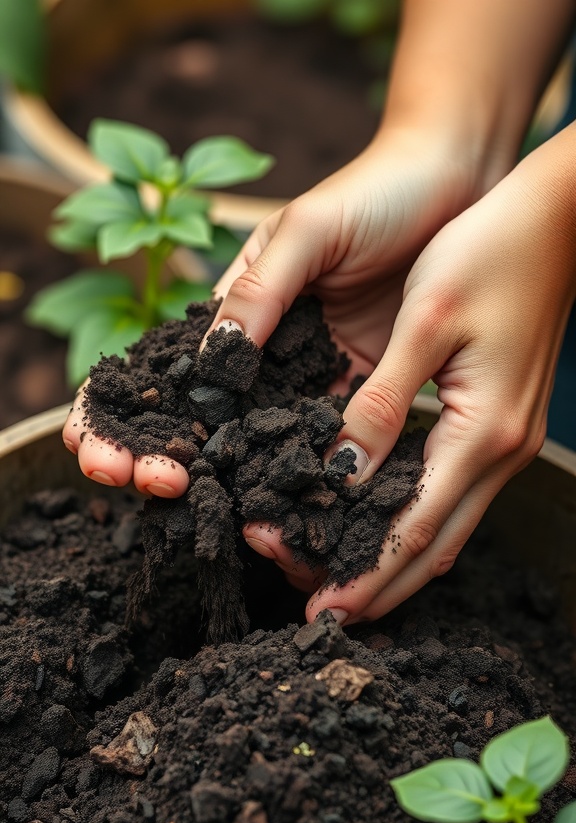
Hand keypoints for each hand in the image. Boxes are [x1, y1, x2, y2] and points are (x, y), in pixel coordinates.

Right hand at [62, 130, 476, 496]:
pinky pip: (328, 447)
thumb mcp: (304, 233)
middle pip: (193, 425)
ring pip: (255, 448)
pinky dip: (308, 479)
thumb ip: (259, 293)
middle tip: (156, 486)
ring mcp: (306, 384)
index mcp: (228, 315)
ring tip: (205, 507)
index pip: (155, 376)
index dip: (112, 418)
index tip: (100, 454)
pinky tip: (292, 507)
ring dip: (227, 484)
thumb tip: (214, 362)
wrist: (452, 193)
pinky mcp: (357, 398)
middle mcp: (259, 359)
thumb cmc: (370, 196)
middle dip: (157, 462)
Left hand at [282, 134, 575, 624]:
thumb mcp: (426, 322)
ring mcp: (506, 443)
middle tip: (320, 617)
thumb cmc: (488, 252)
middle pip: (432, 548)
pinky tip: (376, 529)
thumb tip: (338, 472)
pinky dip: (411, 526)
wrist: (556, 218)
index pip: (414, 531)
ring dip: (392, 564)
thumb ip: (380, 403)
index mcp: (481, 432)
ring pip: (444, 530)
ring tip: (338, 586)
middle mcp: (500, 451)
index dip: (365, 576)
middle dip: (375, 588)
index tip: (321, 614)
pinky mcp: (498, 427)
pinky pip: (451, 498)